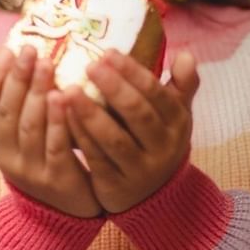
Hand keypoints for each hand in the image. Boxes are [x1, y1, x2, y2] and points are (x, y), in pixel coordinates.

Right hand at [0, 44, 102, 218]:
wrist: (66, 208)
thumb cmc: (42, 156)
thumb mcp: (15, 134)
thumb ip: (1, 105)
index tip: (5, 50)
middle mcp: (6, 154)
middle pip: (7, 111)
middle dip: (17, 78)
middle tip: (30, 50)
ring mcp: (30, 168)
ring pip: (29, 127)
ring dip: (36, 93)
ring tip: (47, 65)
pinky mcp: (55, 179)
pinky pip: (55, 146)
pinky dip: (58, 121)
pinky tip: (65, 98)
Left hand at [59, 48, 200, 214]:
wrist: (157, 196)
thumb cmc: (159, 140)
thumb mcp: (176, 114)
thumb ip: (182, 84)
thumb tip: (186, 54)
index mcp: (177, 122)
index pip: (156, 93)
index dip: (132, 73)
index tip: (108, 53)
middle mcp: (163, 146)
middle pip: (138, 114)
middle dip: (114, 88)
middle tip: (90, 66)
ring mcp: (140, 168)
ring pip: (115, 139)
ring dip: (91, 113)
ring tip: (69, 90)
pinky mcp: (117, 185)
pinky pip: (97, 158)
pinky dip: (81, 137)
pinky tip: (64, 117)